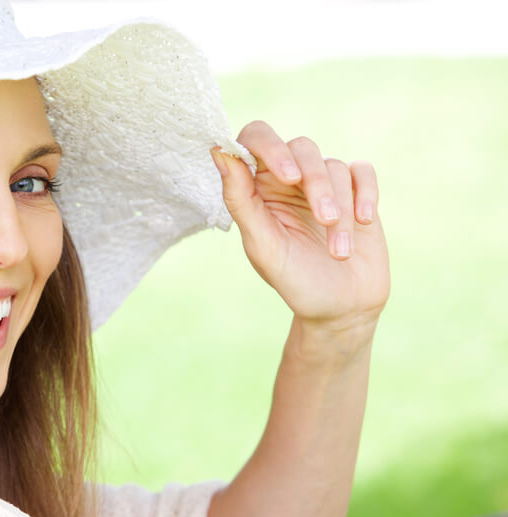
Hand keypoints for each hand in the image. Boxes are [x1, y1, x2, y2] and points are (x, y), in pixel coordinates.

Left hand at [211, 122, 389, 335]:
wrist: (340, 309)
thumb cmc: (294, 280)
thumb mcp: (262, 244)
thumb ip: (240, 200)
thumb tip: (219, 151)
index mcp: (257, 188)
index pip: (255, 138)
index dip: (269, 146)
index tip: (287, 177)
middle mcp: (288, 180)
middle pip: (301, 148)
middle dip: (316, 184)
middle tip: (324, 219)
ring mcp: (324, 184)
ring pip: (333, 165)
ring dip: (341, 208)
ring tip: (338, 250)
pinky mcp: (357, 192)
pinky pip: (363, 172)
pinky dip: (366, 194)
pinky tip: (364, 221)